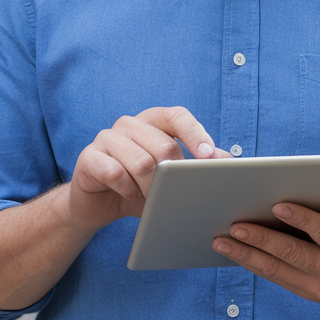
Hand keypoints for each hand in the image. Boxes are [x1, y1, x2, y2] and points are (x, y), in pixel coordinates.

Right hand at [65, 106, 228, 230]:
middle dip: (174, 174)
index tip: (209, 157)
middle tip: (177, 192)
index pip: (177, 116)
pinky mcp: (89, 157)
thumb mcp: (171, 174)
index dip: (195, 134)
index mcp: (152, 121)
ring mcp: (106, 138)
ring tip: (152, 199)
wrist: (99, 204)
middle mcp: (129, 124)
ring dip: (151, 187)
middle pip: (163, 144)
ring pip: (141, 161)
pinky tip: (128, 195)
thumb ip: (197, 163)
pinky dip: (127, 190)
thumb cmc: (140, 185)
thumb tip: (230, 161)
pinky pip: (115, 172)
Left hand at [212, 183, 319, 319]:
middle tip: (235, 224)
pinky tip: (236, 251)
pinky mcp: (308, 294)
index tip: (278, 205)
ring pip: (278, 271)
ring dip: (247, 255)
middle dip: (262, 239)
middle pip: (293, 255)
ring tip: (222, 240)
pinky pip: (277, 278)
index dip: (302, 220)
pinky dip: (254, 264)